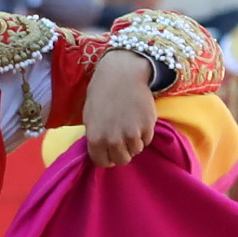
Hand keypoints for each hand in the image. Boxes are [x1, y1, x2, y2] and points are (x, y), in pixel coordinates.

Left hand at [82, 50, 157, 167]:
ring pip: (136, 150)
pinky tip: (138, 117)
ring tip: (130, 124)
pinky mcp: (147, 127)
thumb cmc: (103, 92)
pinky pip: (147, 139)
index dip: (107, 157)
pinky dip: (144, 133)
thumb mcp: (90, 117)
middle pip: (122, 160)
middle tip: (123, 137)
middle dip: (122, 151)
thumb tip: (101, 151)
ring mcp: (132, 135)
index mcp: (96, 138)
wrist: (122, 73)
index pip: (102, 163)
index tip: (110, 151)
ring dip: (134, 141)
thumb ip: (96, 137)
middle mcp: (113, 140)